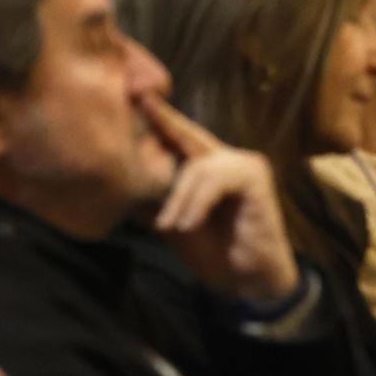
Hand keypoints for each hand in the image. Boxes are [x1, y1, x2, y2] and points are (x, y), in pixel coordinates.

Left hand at [140, 93, 300, 305]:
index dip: (159, 115)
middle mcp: (227, 157)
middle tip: (139, 99)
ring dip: (178, 199)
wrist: (250, 282)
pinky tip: (188, 226)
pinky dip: (197, 204)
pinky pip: (215, 181)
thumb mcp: (175, 223)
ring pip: (197, 167)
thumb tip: (120, 182)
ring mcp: (244, 164)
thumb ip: (157, 200)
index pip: (179, 135)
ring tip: (168, 227)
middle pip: (188, 135)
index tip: (134, 92)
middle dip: (163, 119)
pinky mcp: (255, 178)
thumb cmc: (214, 252)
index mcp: (208, 166)